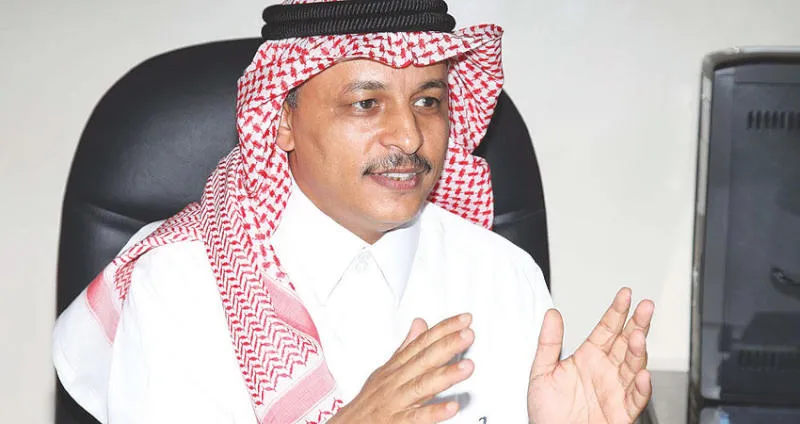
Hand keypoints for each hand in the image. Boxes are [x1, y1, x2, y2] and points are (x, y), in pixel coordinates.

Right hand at [329, 314, 474, 423]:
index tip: (464, 320)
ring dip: (446, 375)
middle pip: (424, 360)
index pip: (422, 343)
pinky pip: (417, 418)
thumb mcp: (386, 369)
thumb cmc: (370, 401)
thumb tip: (420, 324)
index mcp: (397, 367)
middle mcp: (397, 381)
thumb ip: (407, 347)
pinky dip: (434, 412)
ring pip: (422, 386)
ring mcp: (397, 401)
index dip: (444, 330)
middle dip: (447, 345)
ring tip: (468, 366)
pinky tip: (452, 407)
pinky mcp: (397, 422)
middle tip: (468, 334)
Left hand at [527, 288, 654, 423]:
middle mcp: (605, 372)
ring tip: (638, 336)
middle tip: (644, 306)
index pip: (607, 329)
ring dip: (638, 351)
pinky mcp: (622, 413)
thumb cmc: (548, 414)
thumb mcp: (541, 372)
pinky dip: (641, 387)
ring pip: (633, 366)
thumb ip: (548, 342)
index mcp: (588, 358)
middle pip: (626, 342)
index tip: (625, 294)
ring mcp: (615, 391)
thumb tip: (551, 314)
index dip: (617, 311)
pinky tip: (642, 374)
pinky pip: (635, 398)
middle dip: (637, 323)